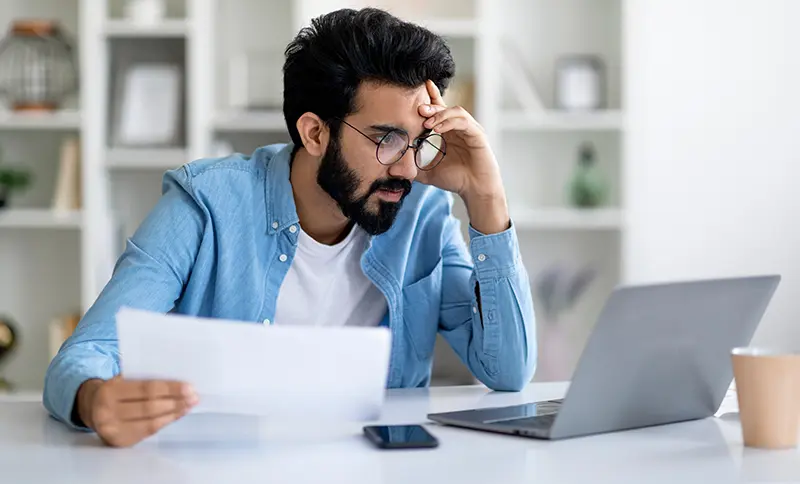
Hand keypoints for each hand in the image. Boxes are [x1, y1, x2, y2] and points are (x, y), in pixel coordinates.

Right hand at [76, 376, 197, 446]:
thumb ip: (143, 378)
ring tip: (189, 405)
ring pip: (150, 421)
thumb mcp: (122, 379)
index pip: (145, 389)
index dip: (169, 389)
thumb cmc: (115, 390)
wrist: (91, 407)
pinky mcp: (120, 442)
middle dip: (175, 402)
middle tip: (194, 397)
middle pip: (149, 407)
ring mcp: (113, 430)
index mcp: (110, 390)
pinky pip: (148, 431)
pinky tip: (177, 415)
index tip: (189, 386)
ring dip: (174, 413)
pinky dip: (165, 422)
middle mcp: (108, 412)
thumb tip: (177, 381)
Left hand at [416, 80, 509, 233]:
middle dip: (431, 106)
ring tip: (427, 122)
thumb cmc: (457, 180)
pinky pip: (464, 122)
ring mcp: (470, 130)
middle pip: (445, 107)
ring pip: (455, 111)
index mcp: (449, 132)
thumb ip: (413, 170)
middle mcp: (459, 128)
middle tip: (418, 108)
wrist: (475, 191)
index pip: (439, 110)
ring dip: (440, 114)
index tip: (419, 90)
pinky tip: (439, 129)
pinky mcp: (477, 135)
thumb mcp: (429, 173)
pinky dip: (450, 122)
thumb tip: (391, 171)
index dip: (431, 98)